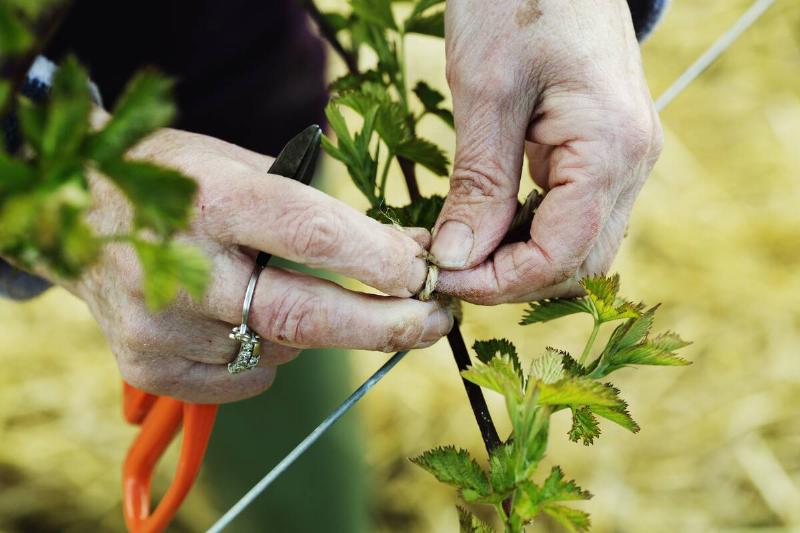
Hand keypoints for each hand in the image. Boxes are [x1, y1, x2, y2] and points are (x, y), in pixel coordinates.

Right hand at [57, 127, 451, 402]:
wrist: (78, 215)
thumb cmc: (178, 182)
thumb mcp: (246, 167)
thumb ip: (325, 212)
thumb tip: (409, 250)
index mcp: (212, 199)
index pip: (313, 235)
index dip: (380, 261)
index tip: (431, 274)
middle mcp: (182, 268)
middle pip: (304, 316)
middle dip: (384, 326)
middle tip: (435, 323)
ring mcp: (161, 325)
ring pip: (280, 349)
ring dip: (312, 330)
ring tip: (290, 291)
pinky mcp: (149, 364)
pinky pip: (246, 377)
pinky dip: (270, 354)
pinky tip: (247, 318)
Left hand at [431, 0, 662, 303]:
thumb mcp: (485, 92)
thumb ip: (478, 184)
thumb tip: (457, 259)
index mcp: (610, 149)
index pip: (560, 257)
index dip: (497, 282)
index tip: (440, 278)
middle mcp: (630, 163)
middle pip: (576, 263)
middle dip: (508, 279)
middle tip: (444, 268)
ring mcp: (621, 158)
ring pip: (575, 245)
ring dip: (516, 260)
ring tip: (456, 248)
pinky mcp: (601, 150)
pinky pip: (570, 214)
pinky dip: (525, 231)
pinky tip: (482, 221)